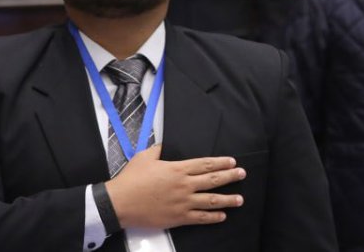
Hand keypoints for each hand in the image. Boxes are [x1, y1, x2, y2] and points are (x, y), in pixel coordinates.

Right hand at [105, 144, 244, 229]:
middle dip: (229, 177)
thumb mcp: (144, 157)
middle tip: (242, 174)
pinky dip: (213, 217)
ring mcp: (183, 202)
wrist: (121, 202)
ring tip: (240, 199)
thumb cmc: (132, 179)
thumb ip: (158, 150)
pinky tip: (222, 216)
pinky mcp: (178, 218)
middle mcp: (184, 185)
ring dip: (227, 199)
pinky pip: (200, 218)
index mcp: (177, 169)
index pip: (205, 164)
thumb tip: (165, 145)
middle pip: (212, 180)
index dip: (220, 162)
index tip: (232, 162)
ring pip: (211, 200)